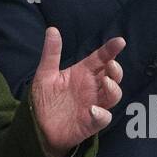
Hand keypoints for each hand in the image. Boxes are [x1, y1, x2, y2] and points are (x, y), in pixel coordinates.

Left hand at [30, 28, 123, 156]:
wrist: (37, 126)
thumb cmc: (45, 99)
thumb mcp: (45, 74)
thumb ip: (51, 53)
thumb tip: (52, 29)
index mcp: (83, 73)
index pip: (101, 58)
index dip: (111, 50)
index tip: (119, 41)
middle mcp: (92, 88)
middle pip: (113, 76)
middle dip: (116, 70)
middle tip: (110, 66)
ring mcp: (93, 104)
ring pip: (113, 95)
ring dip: (113, 88)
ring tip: (105, 82)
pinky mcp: (91, 122)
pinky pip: (103, 118)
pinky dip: (102, 114)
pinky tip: (93, 110)